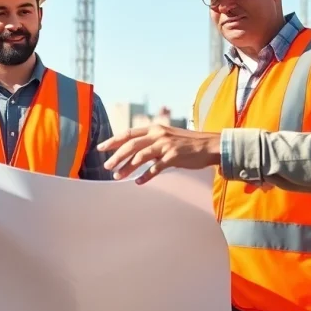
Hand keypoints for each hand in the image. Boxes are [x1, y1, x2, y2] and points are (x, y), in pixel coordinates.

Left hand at [97, 124, 221, 184]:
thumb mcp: (167, 137)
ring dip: (127, 167)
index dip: (113, 140)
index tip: (101, 148)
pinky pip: (156, 168)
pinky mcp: (174, 156)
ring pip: (140, 156)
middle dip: (116, 156)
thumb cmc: (187, 144)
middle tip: (107, 166)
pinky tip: (138, 182)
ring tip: (118, 176)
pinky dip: (146, 176)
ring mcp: (166, 145)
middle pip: (131, 144)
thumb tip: (134, 152)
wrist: (210, 146)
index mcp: (154, 128)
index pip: (128, 133)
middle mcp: (158, 134)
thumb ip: (151, 142)